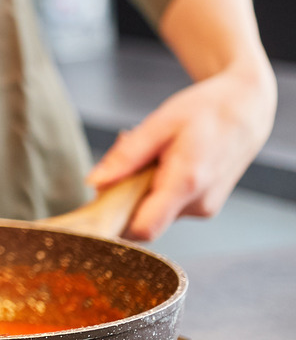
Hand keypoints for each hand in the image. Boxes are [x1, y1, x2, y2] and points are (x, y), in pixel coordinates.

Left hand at [86, 62, 275, 239]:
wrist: (246, 110)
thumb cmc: (204, 111)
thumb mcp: (159, 124)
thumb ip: (126, 156)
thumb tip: (94, 183)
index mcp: (186, 184)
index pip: (142, 229)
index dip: (114, 223)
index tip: (95, 203)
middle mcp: (198, 204)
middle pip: (142, 218)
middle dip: (122, 195)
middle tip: (125, 158)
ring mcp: (203, 209)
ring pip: (153, 211)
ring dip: (139, 189)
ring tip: (149, 153)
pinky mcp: (204, 206)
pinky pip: (167, 205)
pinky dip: (155, 188)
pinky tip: (162, 162)